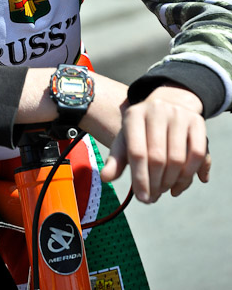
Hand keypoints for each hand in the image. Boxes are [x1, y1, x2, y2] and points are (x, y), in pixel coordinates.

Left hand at [100, 85, 210, 202]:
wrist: (168, 104)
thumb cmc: (142, 130)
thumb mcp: (126, 139)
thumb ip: (116, 159)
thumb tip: (105, 177)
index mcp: (134, 115)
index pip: (137, 152)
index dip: (140, 179)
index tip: (142, 198)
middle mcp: (157, 110)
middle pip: (158, 158)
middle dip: (155, 184)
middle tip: (153, 197)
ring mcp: (178, 114)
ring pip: (178, 159)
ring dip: (172, 182)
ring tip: (164, 190)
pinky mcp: (197, 121)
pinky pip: (198, 154)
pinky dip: (190, 174)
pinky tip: (179, 185)